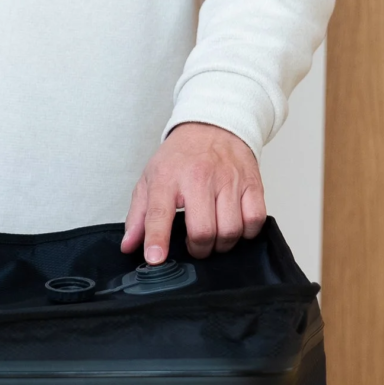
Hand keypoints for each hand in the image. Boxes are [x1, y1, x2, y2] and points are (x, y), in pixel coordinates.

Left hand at [121, 122, 266, 263]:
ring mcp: (228, 180)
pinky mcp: (252, 183)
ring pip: (230, 230)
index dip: (157, 240)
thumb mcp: (149, 180)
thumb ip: (138, 216)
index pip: (159, 214)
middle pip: (202, 231)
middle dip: (198, 249)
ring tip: (214, 238)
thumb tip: (129, 246)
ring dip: (222, 245)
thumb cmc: (180, 157)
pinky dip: (246, 232)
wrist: (213, 125)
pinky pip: (255, 220)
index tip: (156, 259)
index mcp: (168, 178)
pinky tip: (235, 227)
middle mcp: (199, 178)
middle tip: (194, 246)